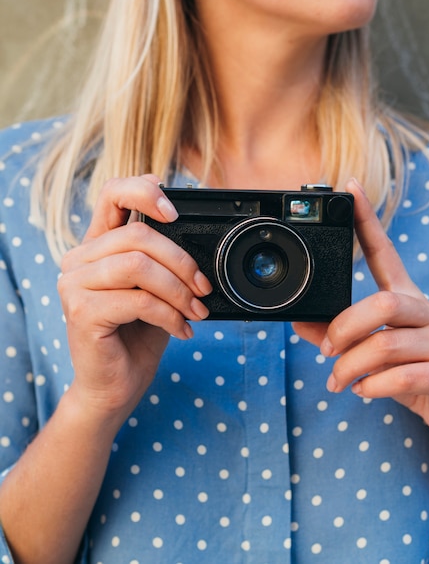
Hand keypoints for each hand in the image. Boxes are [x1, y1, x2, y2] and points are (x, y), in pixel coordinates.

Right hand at [58, 175, 211, 420]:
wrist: (115, 386)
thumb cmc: (137, 336)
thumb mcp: (157, 290)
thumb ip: (164, 262)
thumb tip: (197, 244)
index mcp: (98, 246)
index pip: (112, 194)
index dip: (144, 191)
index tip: (175, 213)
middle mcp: (79, 259)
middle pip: (137, 236)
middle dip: (181, 262)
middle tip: (203, 289)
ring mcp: (75, 285)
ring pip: (138, 266)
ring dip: (178, 290)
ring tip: (195, 312)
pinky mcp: (81, 312)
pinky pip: (138, 300)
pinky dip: (169, 315)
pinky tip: (181, 329)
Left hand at [293, 178, 428, 453]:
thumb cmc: (410, 371)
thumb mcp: (371, 350)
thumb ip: (338, 334)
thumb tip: (298, 321)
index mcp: (407, 298)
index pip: (385, 252)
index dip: (367, 221)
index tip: (349, 188)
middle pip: (381, 302)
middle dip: (344, 329)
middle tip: (328, 351)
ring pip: (385, 343)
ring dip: (351, 367)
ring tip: (340, 380)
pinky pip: (401, 376)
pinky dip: (373, 387)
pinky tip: (366, 390)